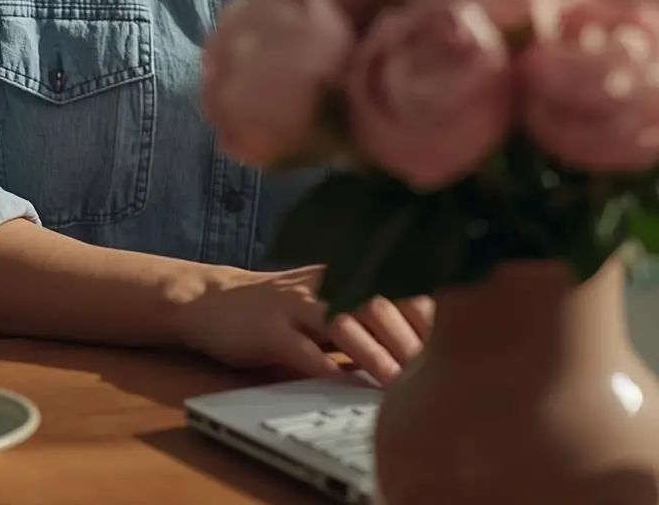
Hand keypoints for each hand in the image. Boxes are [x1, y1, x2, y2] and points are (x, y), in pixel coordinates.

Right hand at [172, 265, 432, 384]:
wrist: (209, 300)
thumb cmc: (274, 308)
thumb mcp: (320, 304)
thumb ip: (359, 316)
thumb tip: (413, 344)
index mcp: (337, 274)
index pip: (391, 285)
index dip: (422, 312)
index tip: (449, 340)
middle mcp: (318, 283)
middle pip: (372, 302)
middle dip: (405, 335)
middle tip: (431, 368)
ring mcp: (291, 304)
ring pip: (340, 323)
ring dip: (371, 353)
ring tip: (396, 381)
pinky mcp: (267, 329)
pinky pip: (301, 350)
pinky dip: (325, 368)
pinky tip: (344, 386)